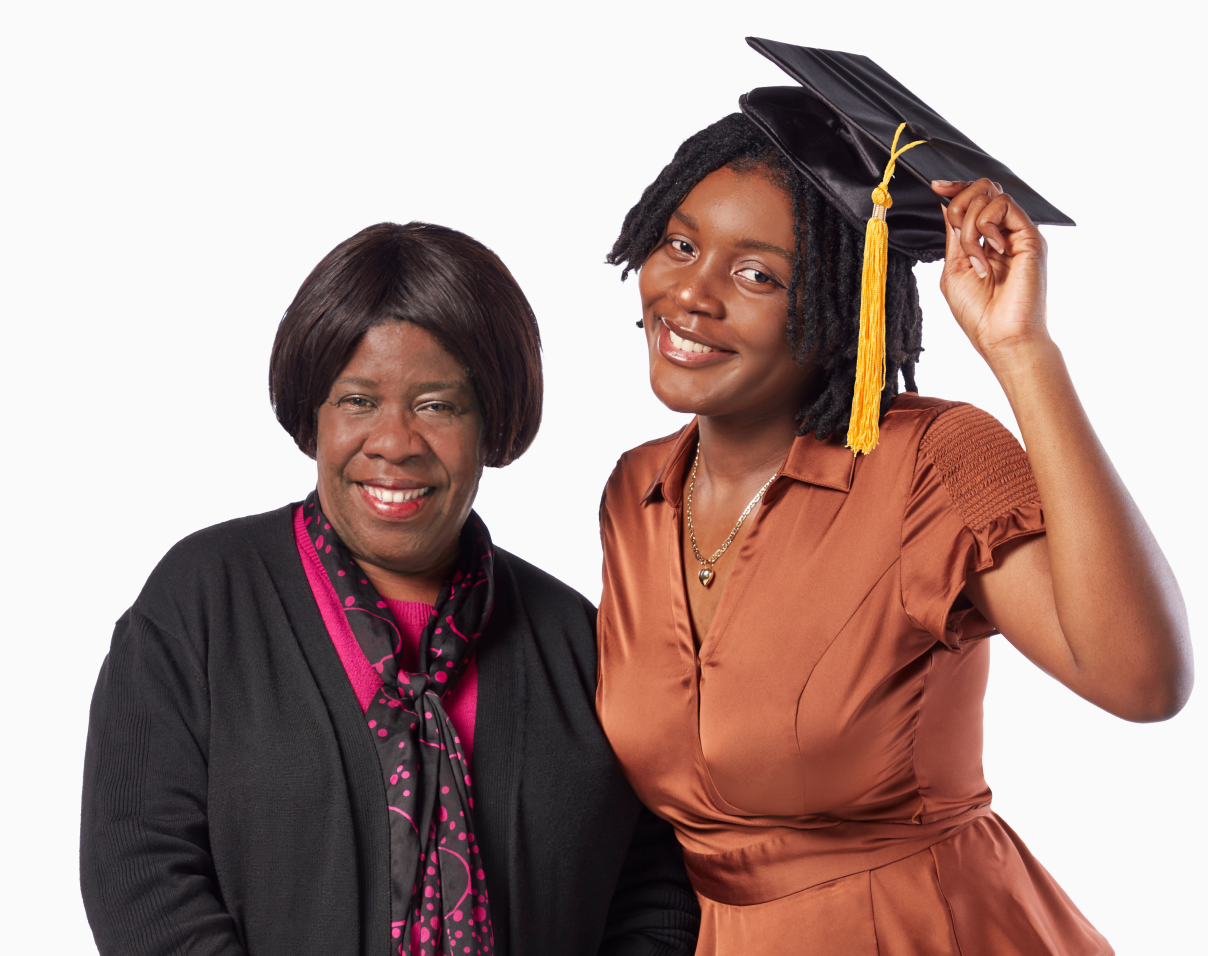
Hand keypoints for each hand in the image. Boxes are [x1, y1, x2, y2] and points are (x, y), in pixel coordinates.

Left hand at [930, 179, 1049, 364]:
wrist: (1001, 336)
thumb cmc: (978, 312)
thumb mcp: (954, 268)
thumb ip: (954, 236)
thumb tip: (948, 204)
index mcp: (987, 241)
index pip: (975, 199)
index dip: (955, 188)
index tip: (936, 187)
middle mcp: (1005, 233)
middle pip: (982, 189)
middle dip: (960, 204)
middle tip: (959, 234)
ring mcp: (1018, 233)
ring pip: (990, 194)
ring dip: (971, 224)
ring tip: (975, 258)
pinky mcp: (1030, 236)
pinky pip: (1004, 205)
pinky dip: (987, 224)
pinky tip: (990, 251)